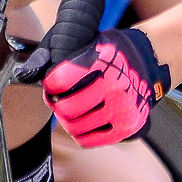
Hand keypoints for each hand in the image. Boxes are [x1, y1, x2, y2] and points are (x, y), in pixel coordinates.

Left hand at [36, 27, 170, 148]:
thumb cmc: (113, 52)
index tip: (52, 83)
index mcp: (102, 61)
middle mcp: (114, 86)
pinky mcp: (127, 128)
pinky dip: (80, 133)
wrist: (149, 61)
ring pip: (75, 127)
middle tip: (57, 99)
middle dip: (56, 104)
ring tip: (69, 109)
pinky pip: (89, 140)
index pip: (60, 81)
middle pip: (66, 109)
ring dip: (66, 119)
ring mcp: (122, 110)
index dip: (50, 84)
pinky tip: (82, 120)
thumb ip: (64, 53)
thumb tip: (32, 70)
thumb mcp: (91, 40)